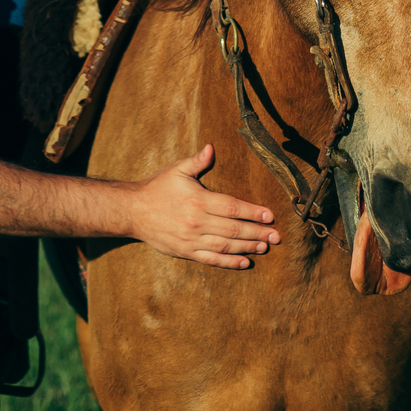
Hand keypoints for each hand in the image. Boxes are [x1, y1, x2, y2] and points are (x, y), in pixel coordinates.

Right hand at [125, 146, 279, 268]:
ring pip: (225, 245)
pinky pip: (211, 259)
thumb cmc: (157, 188)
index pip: (231, 207)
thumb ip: (197, 161)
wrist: (133, 211)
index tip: (270, 215)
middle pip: (233, 229)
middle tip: (276, 236)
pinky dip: (229, 262)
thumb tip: (211, 148)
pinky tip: (245, 262)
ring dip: (247, 247)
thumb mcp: (176, 169)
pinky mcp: (186, 252)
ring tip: (265, 247)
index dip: (252, 211)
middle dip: (257, 232)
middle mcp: (196, 221)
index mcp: (197, 200)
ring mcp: (191, 239)